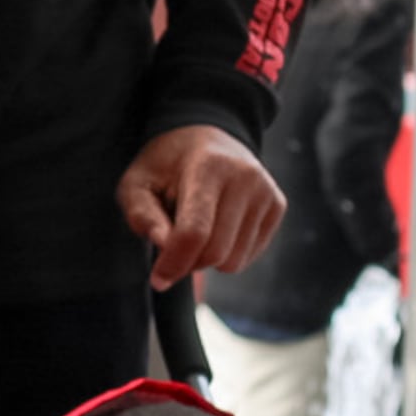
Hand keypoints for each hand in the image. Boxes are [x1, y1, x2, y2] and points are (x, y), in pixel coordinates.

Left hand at [117, 125, 284, 287]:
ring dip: (208, 259)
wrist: (205, 136)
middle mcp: (245, 178)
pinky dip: (227, 253)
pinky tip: (216, 227)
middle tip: (171, 248)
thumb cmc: (165, 165)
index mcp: (208, 167)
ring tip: (195, 229)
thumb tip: (163, 243)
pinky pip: (249, 255)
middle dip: (188, 262)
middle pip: (216, 251)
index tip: (157, 279)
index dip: (174, 262)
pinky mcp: (277, 206)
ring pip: (235, 260)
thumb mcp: (137, 182)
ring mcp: (266, 192)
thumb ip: (141, 214)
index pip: (195, 231)